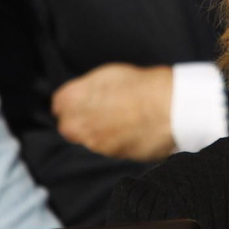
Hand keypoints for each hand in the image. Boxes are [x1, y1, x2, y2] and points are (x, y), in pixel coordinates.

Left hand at [52, 63, 173, 161]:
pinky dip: (113, 140)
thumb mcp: (108, 74)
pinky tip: (129, 129)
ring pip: (86, 138)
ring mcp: (94, 142)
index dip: (71, 100)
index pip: (59, 103)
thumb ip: (85, 87)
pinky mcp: (112, 155)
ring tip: (118, 118)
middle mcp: (78, 123)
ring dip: (96, 130)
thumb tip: (77, 96)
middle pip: (68, 125)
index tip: (81, 99)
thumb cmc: (141, 86)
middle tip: (98, 111)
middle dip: (77, 119)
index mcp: (73, 99)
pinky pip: (106, 147)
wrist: (169, 108)